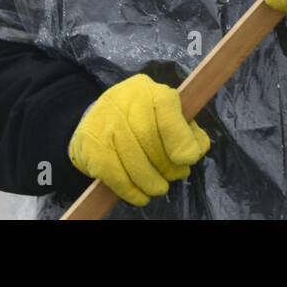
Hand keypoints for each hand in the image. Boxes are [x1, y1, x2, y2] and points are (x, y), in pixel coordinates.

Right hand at [68, 73, 210, 206]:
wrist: (101, 116)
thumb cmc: (144, 118)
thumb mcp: (169, 116)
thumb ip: (186, 131)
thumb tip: (196, 151)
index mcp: (151, 91)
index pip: (167, 107)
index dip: (179, 137)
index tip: (189, 159)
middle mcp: (125, 100)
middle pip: (149, 137)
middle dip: (167, 164)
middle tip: (177, 176)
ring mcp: (105, 122)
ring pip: (132, 158)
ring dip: (150, 180)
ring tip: (160, 188)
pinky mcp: (90, 144)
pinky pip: (113, 173)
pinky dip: (130, 190)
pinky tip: (141, 196)